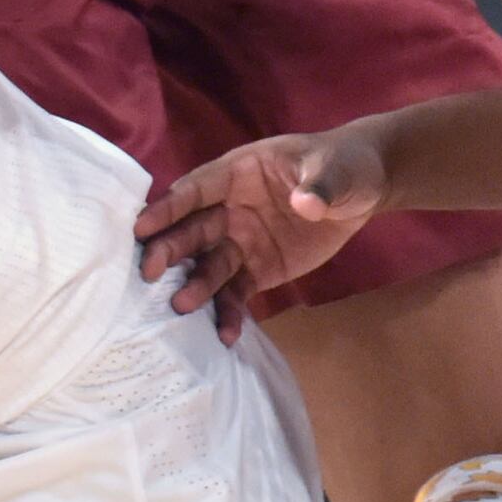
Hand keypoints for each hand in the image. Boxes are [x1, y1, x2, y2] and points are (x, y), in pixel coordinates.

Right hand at [135, 126, 389, 335]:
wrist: (360, 191)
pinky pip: (237, 293)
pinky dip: (229, 313)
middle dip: (170, 249)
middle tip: (149, 273)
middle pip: (193, 229)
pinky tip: (225, 335)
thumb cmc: (342, 166)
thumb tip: (307, 203)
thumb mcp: (338, 169)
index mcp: (238, 174)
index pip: (196, 189)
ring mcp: (241, 241)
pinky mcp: (257, 270)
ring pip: (209, 264)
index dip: (169, 207)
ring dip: (195, 285)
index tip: (141, 228)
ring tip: (182, 306)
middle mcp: (229, 208)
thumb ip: (320, 185)